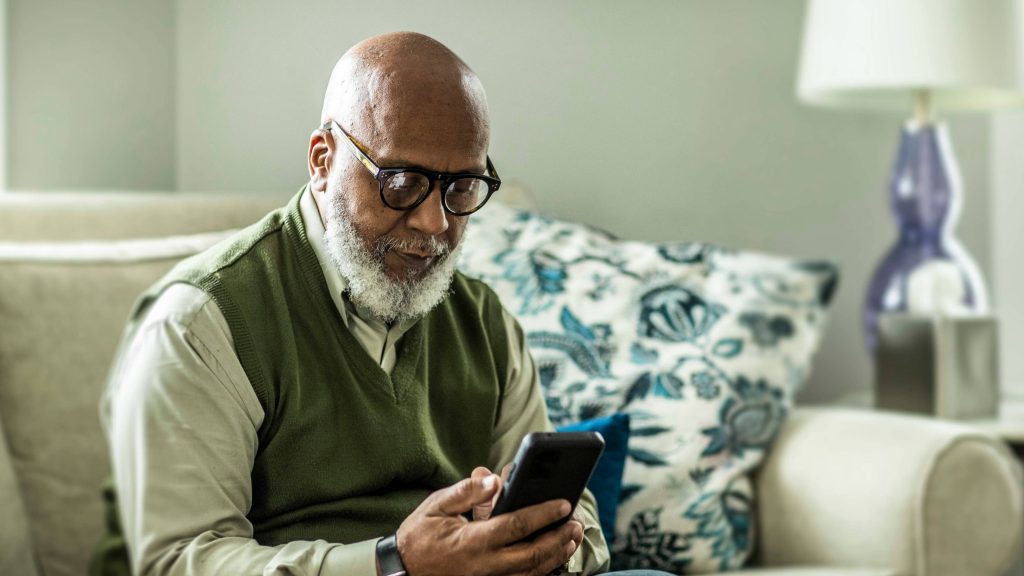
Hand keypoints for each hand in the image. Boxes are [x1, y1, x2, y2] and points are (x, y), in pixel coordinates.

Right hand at [395, 473, 582, 575]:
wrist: (403, 570)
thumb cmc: (421, 534)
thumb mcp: (437, 505)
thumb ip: (467, 491)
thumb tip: (493, 479)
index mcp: (472, 541)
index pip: (516, 525)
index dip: (543, 514)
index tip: (563, 503)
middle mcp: (484, 565)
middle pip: (533, 554)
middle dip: (558, 538)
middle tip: (576, 522)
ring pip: (531, 572)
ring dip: (555, 556)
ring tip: (571, 538)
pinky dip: (541, 570)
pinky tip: (552, 557)